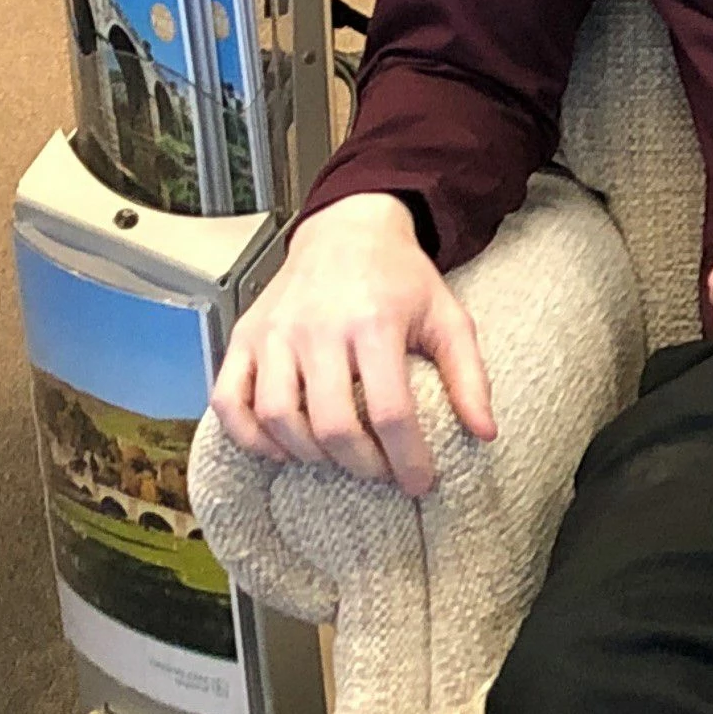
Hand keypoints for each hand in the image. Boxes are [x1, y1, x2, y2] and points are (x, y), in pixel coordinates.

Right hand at [210, 191, 496, 497]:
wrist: (346, 230)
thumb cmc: (401, 279)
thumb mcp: (449, 317)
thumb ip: (469, 376)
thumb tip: (485, 433)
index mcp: (375, 322)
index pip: (390, 412)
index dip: (408, 459)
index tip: (422, 483)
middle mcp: (318, 328)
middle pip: (330, 423)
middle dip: (361, 464)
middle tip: (382, 474)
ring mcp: (275, 333)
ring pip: (276, 416)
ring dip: (308, 454)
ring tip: (338, 459)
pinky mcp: (245, 337)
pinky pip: (227, 399)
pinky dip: (248, 436)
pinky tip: (282, 449)